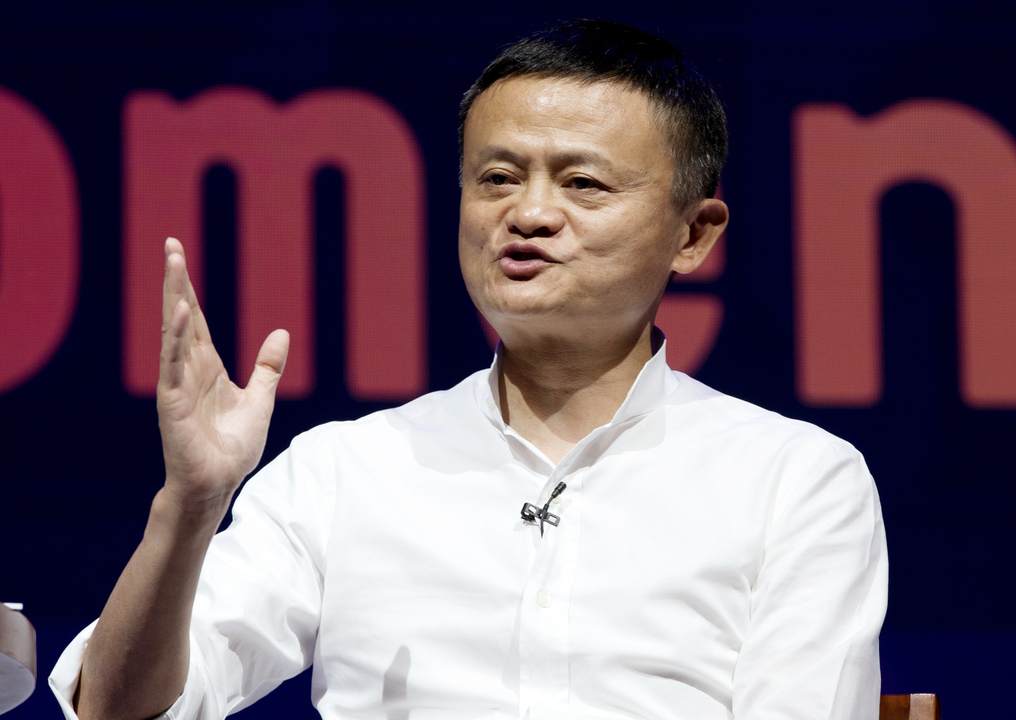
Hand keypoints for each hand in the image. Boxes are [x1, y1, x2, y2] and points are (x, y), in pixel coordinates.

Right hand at [156, 237, 289, 511]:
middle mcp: (189, 369)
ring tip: (174, 262)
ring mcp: (178, 384)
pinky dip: (177, 339)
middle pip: (182, 316)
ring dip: (175, 297)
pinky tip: (181, 312)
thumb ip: (268, 367)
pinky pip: (174, 365)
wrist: (219, 484)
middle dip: (177, 280)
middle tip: (171, 244)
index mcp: (207, 367)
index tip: (179, 254)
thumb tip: (282, 333)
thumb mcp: (260, 400)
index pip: (197, 319)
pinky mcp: (173, 403)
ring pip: (174, 332)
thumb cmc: (233, 448)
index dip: (189, 287)